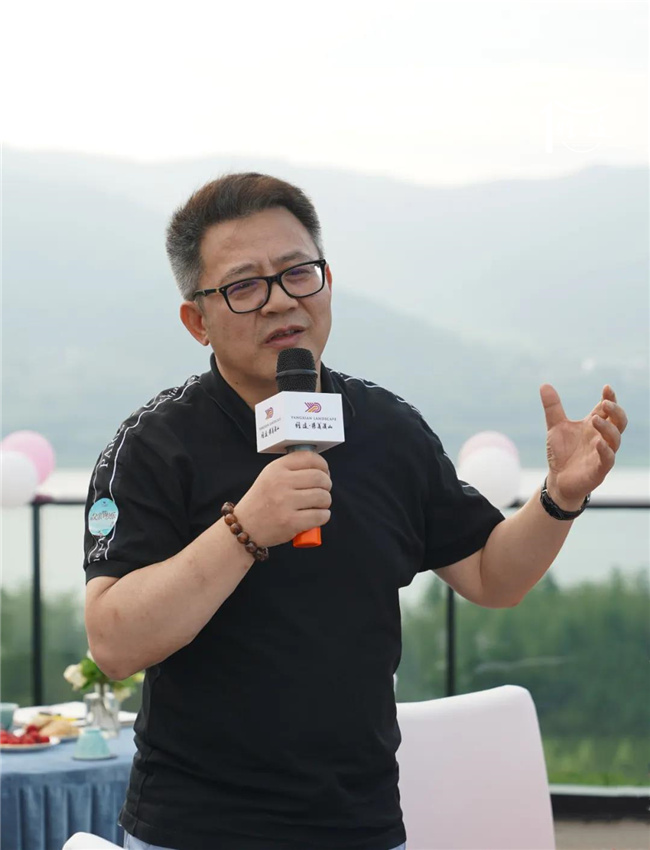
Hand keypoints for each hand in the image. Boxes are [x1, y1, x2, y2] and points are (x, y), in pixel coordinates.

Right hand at [234, 451, 331, 547]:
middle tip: (322, 491)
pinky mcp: (291, 522)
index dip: (323, 465)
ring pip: (323, 497)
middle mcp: (280, 483)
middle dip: (326, 485)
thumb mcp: (270, 477)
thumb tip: (321, 468)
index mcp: (276, 468)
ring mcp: (285, 503)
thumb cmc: (262, 502)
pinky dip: (323, 516)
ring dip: (325, 502)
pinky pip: (321, 516)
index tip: (324, 472)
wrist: (244, 528)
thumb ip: (292, 469)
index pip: (310, 458)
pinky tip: (317, 516)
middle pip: (320, 478)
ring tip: (318, 505)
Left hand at [540, 383, 626, 509]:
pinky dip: (605, 450)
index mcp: (594, 426)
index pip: (607, 410)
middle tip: (605, 403)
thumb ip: (552, 407)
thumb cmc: (561, 452)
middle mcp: (602, 438)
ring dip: (608, 428)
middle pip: (619, 422)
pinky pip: (608, 459)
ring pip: (616, 439)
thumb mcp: (555, 427)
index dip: (610, 398)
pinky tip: (598, 443)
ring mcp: (603, 454)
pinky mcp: (600, 470)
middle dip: (616, 411)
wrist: (557, 480)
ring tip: (595, 419)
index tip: (606, 387)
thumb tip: (544, 384)